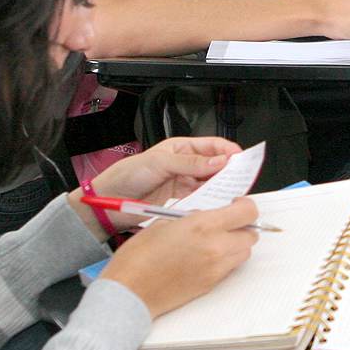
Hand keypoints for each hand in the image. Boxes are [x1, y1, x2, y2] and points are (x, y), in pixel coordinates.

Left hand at [67, 137, 242, 236]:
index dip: (229, 150)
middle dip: (230, 170)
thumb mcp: (160, 162)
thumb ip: (191, 163)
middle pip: (217, 165)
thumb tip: (220, 160)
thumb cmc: (127, 175)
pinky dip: (211, 201)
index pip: (213, 146)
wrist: (108, 204)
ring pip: (212, 184)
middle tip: (241, 178)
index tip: (241, 159)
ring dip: (222, 187)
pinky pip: (202, 200)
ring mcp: (185, 184)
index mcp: (182, 148)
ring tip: (231, 192)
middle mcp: (187, 165)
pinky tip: (216, 203)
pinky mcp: (182, 201)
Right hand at [100, 197, 258, 317]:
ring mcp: (216, 268)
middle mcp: (216, 247)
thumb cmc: (138, 257)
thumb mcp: (164, 223)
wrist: (129, 293)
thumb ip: (193, 217)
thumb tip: (207, 216)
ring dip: (236, 244)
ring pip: (245, 252)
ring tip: (216, 241)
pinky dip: (226, 259)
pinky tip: (207, 257)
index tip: (235, 205)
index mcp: (204, 226)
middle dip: (242, 226)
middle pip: (252, 234)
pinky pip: (231, 268)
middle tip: (227, 223)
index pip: (248, 212)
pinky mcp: (212, 284)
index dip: (244, 206)